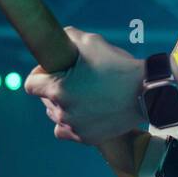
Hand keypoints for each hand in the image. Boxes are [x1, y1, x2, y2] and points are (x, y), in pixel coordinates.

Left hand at [24, 27, 145, 144]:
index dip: (40, 73)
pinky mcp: (87, 138)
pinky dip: (74, 122)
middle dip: (55, 88)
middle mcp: (62, 111)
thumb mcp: (91, 42)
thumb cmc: (118, 65)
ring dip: (64, 106)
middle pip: (44, 100)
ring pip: (56, 116)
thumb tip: (58, 40)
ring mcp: (74, 127)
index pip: (30, 84)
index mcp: (57, 89)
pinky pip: (69, 130)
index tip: (54, 69)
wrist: (147, 92)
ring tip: (84, 95)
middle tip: (76, 80)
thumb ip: (68, 38)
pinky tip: (86, 111)